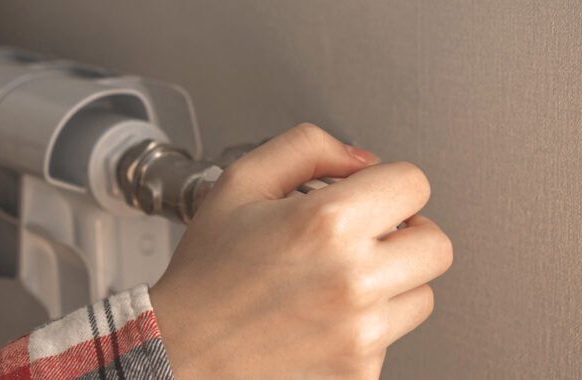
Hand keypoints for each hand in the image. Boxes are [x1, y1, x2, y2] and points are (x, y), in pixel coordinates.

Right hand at [150, 124, 452, 378]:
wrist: (183, 348)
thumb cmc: (206, 272)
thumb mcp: (241, 183)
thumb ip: (306, 148)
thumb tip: (361, 159)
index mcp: (326, 224)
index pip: (414, 185)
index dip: (388, 184)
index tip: (370, 196)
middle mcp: (352, 280)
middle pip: (436, 244)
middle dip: (405, 233)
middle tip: (368, 236)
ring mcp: (361, 333)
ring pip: (422, 294)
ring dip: (392, 281)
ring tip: (338, 279)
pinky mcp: (360, 371)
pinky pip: (392, 336)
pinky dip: (367, 323)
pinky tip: (323, 315)